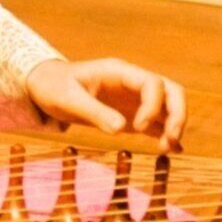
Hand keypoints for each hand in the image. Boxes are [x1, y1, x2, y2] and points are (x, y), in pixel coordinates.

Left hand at [26, 57, 188, 150]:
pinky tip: (173, 150)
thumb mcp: (68, 99)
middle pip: (170, 90)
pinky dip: (166, 133)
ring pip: (168, 106)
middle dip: (177, 113)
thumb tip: (121, 129)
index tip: (137, 128)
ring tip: (168, 148)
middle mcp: (132, 83)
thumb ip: (94, 112)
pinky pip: (156, 121)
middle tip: (171, 138)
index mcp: (118, 72)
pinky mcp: (131, 114)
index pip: (152, 82)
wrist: (44, 87)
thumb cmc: (53, 87)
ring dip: (173, 125)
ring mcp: (134, 98)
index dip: (153, 105)